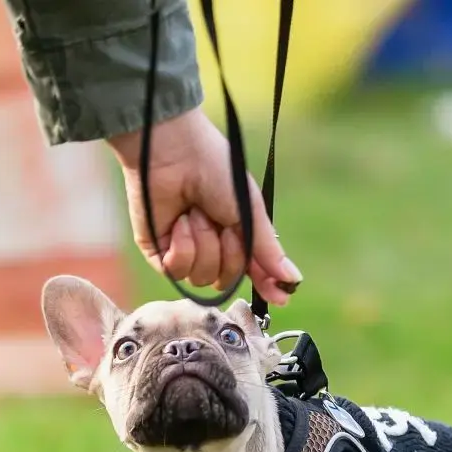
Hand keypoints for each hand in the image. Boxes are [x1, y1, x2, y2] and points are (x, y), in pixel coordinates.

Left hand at [107, 108, 300, 305]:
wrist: (175, 153)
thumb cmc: (216, 171)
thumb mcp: (250, 211)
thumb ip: (267, 250)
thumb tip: (293, 280)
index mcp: (236, 234)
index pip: (252, 271)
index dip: (266, 285)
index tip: (280, 297)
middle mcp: (210, 246)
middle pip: (226, 279)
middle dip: (228, 251)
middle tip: (221, 221)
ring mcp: (183, 251)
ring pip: (201, 278)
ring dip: (203, 244)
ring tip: (195, 213)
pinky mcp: (158, 252)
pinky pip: (176, 272)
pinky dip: (182, 246)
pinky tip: (179, 222)